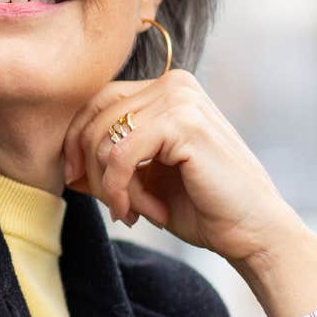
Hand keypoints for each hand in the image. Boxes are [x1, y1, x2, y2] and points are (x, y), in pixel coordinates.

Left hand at [63, 71, 316, 316]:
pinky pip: (120, 155)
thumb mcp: (142, 179)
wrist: (253, 232)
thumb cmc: (201, 207)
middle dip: (88, 166)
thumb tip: (62, 163)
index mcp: (166, 89)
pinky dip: (121, 190)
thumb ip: (106, 162)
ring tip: (134, 211)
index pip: (96, 102)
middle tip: (110, 204)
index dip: (76, 142)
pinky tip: (143, 212)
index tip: (77, 181)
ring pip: (104, 138)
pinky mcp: (183, 122)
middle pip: (94, 116)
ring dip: (110, 185)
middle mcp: (173, 83)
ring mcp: (180, 98)